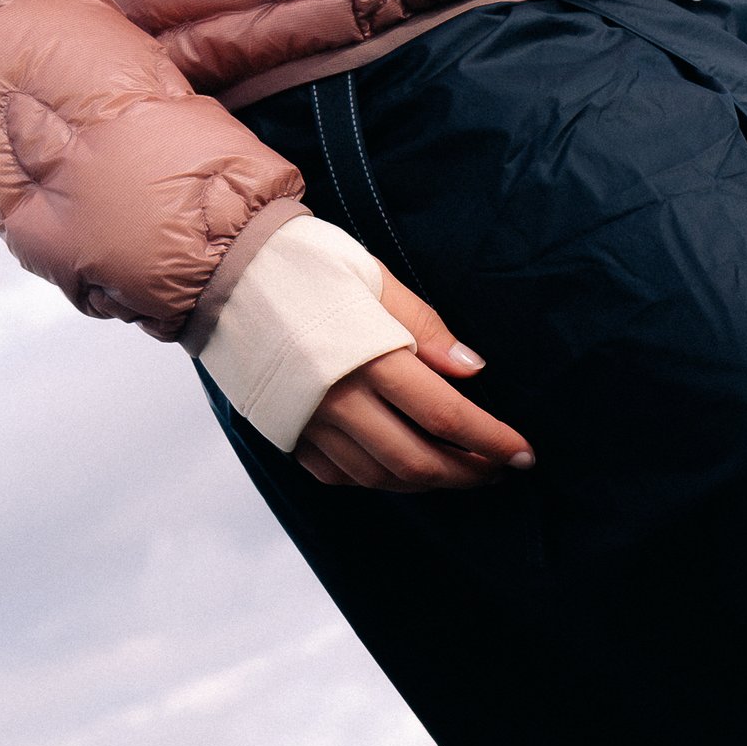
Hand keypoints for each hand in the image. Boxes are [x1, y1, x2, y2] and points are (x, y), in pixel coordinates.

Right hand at [293, 271, 534, 492]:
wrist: (222, 271)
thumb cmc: (306, 264)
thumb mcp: (375, 279)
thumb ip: (425, 328)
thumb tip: (474, 370)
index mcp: (369, 358)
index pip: (446, 417)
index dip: (491, 441)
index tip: (524, 455)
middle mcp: (338, 401)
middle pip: (418, 461)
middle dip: (469, 474)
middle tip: (499, 470)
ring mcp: (308, 424)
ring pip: (381, 476)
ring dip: (429, 481)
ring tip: (461, 470)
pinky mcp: (285, 433)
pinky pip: (340, 475)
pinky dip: (379, 479)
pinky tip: (403, 467)